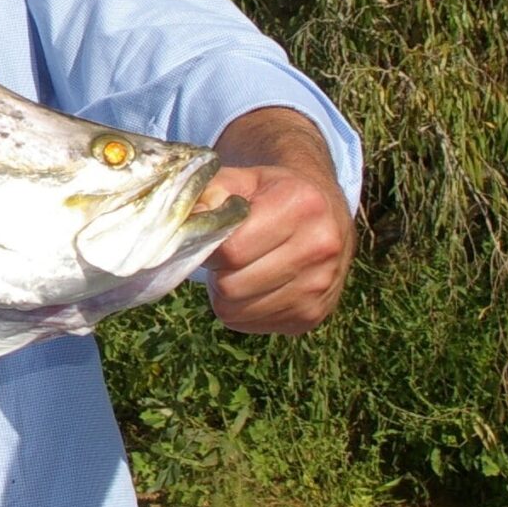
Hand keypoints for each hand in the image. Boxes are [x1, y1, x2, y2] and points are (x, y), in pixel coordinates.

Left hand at [202, 107, 354, 335]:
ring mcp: (319, 286)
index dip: (208, 248)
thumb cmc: (273, 195)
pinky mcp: (314, 314)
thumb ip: (208, 194)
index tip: (210, 240)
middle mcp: (318, 247)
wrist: (327, 217)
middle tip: (224, 258)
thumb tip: (180, 226)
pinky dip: (244, 310)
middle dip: (217, 273)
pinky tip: (256, 286)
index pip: (232, 249)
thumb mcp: (242, 180)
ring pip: (238, 311)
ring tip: (240, 270)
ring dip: (227, 295)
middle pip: (232, 286)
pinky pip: (253, 325)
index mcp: (300, 205)